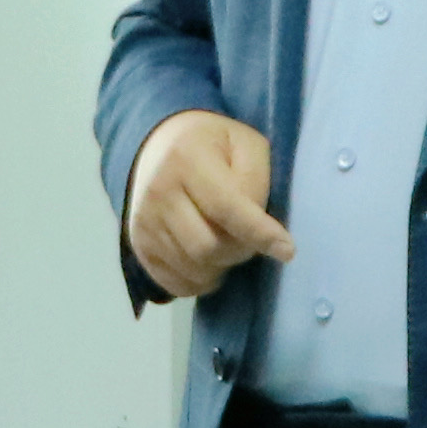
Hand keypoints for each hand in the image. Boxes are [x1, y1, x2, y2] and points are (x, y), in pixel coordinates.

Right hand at [122, 111, 291, 299]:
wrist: (158, 145)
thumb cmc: (214, 145)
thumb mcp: (246, 144)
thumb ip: (256, 181)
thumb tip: (256, 228)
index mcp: (187, 159)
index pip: (225, 208)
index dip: (259, 233)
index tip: (287, 250)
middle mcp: (158, 192)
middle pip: (207, 247)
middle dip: (240, 252)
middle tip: (252, 241)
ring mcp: (143, 221)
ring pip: (193, 269)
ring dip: (222, 268)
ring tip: (230, 247)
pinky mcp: (138, 244)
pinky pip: (174, 282)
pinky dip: (200, 282)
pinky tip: (211, 264)